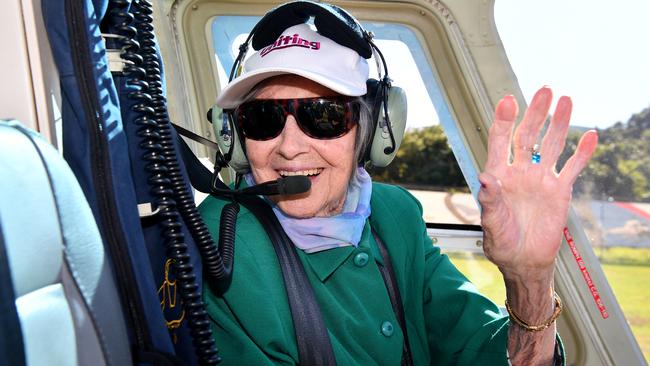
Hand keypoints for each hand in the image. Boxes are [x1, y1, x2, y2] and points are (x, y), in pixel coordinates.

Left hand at [478, 86, 597, 279]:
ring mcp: (541, 179)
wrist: (524, 261)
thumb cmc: (501, 243)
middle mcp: (520, 172)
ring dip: (559, 124)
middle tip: (544, 90)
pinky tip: (591, 136)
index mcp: (498, 176)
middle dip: (535, 113)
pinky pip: (572, 168)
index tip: (507, 100)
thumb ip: (490, 201)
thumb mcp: (492, 224)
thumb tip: (483, 179)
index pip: (500, 141)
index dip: (504, 120)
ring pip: (551, 145)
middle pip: (528, 136)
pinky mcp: (560, 191)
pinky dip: (582, 153)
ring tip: (566, 100)